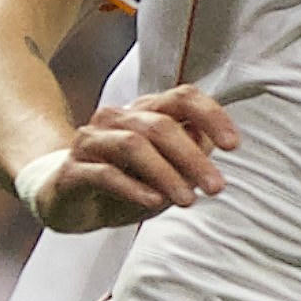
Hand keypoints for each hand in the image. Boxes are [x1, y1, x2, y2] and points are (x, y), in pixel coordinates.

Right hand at [31, 87, 239, 230]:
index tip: (233, 145)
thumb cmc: (124, 183)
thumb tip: (210, 143)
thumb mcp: (166, 172)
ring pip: (133, 145)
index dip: (211, 116)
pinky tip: (153, 202)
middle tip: (216, 187)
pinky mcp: (73, 170)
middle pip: (160, 125)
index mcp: (145, 112)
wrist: (68, 201)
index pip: (182, 97)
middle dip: (193, 158)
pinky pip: (104, 173)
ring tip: (188, 201)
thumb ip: (189, 154)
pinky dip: (133, 187)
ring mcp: (92, 142)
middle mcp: (117, 119)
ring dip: (166, 173)